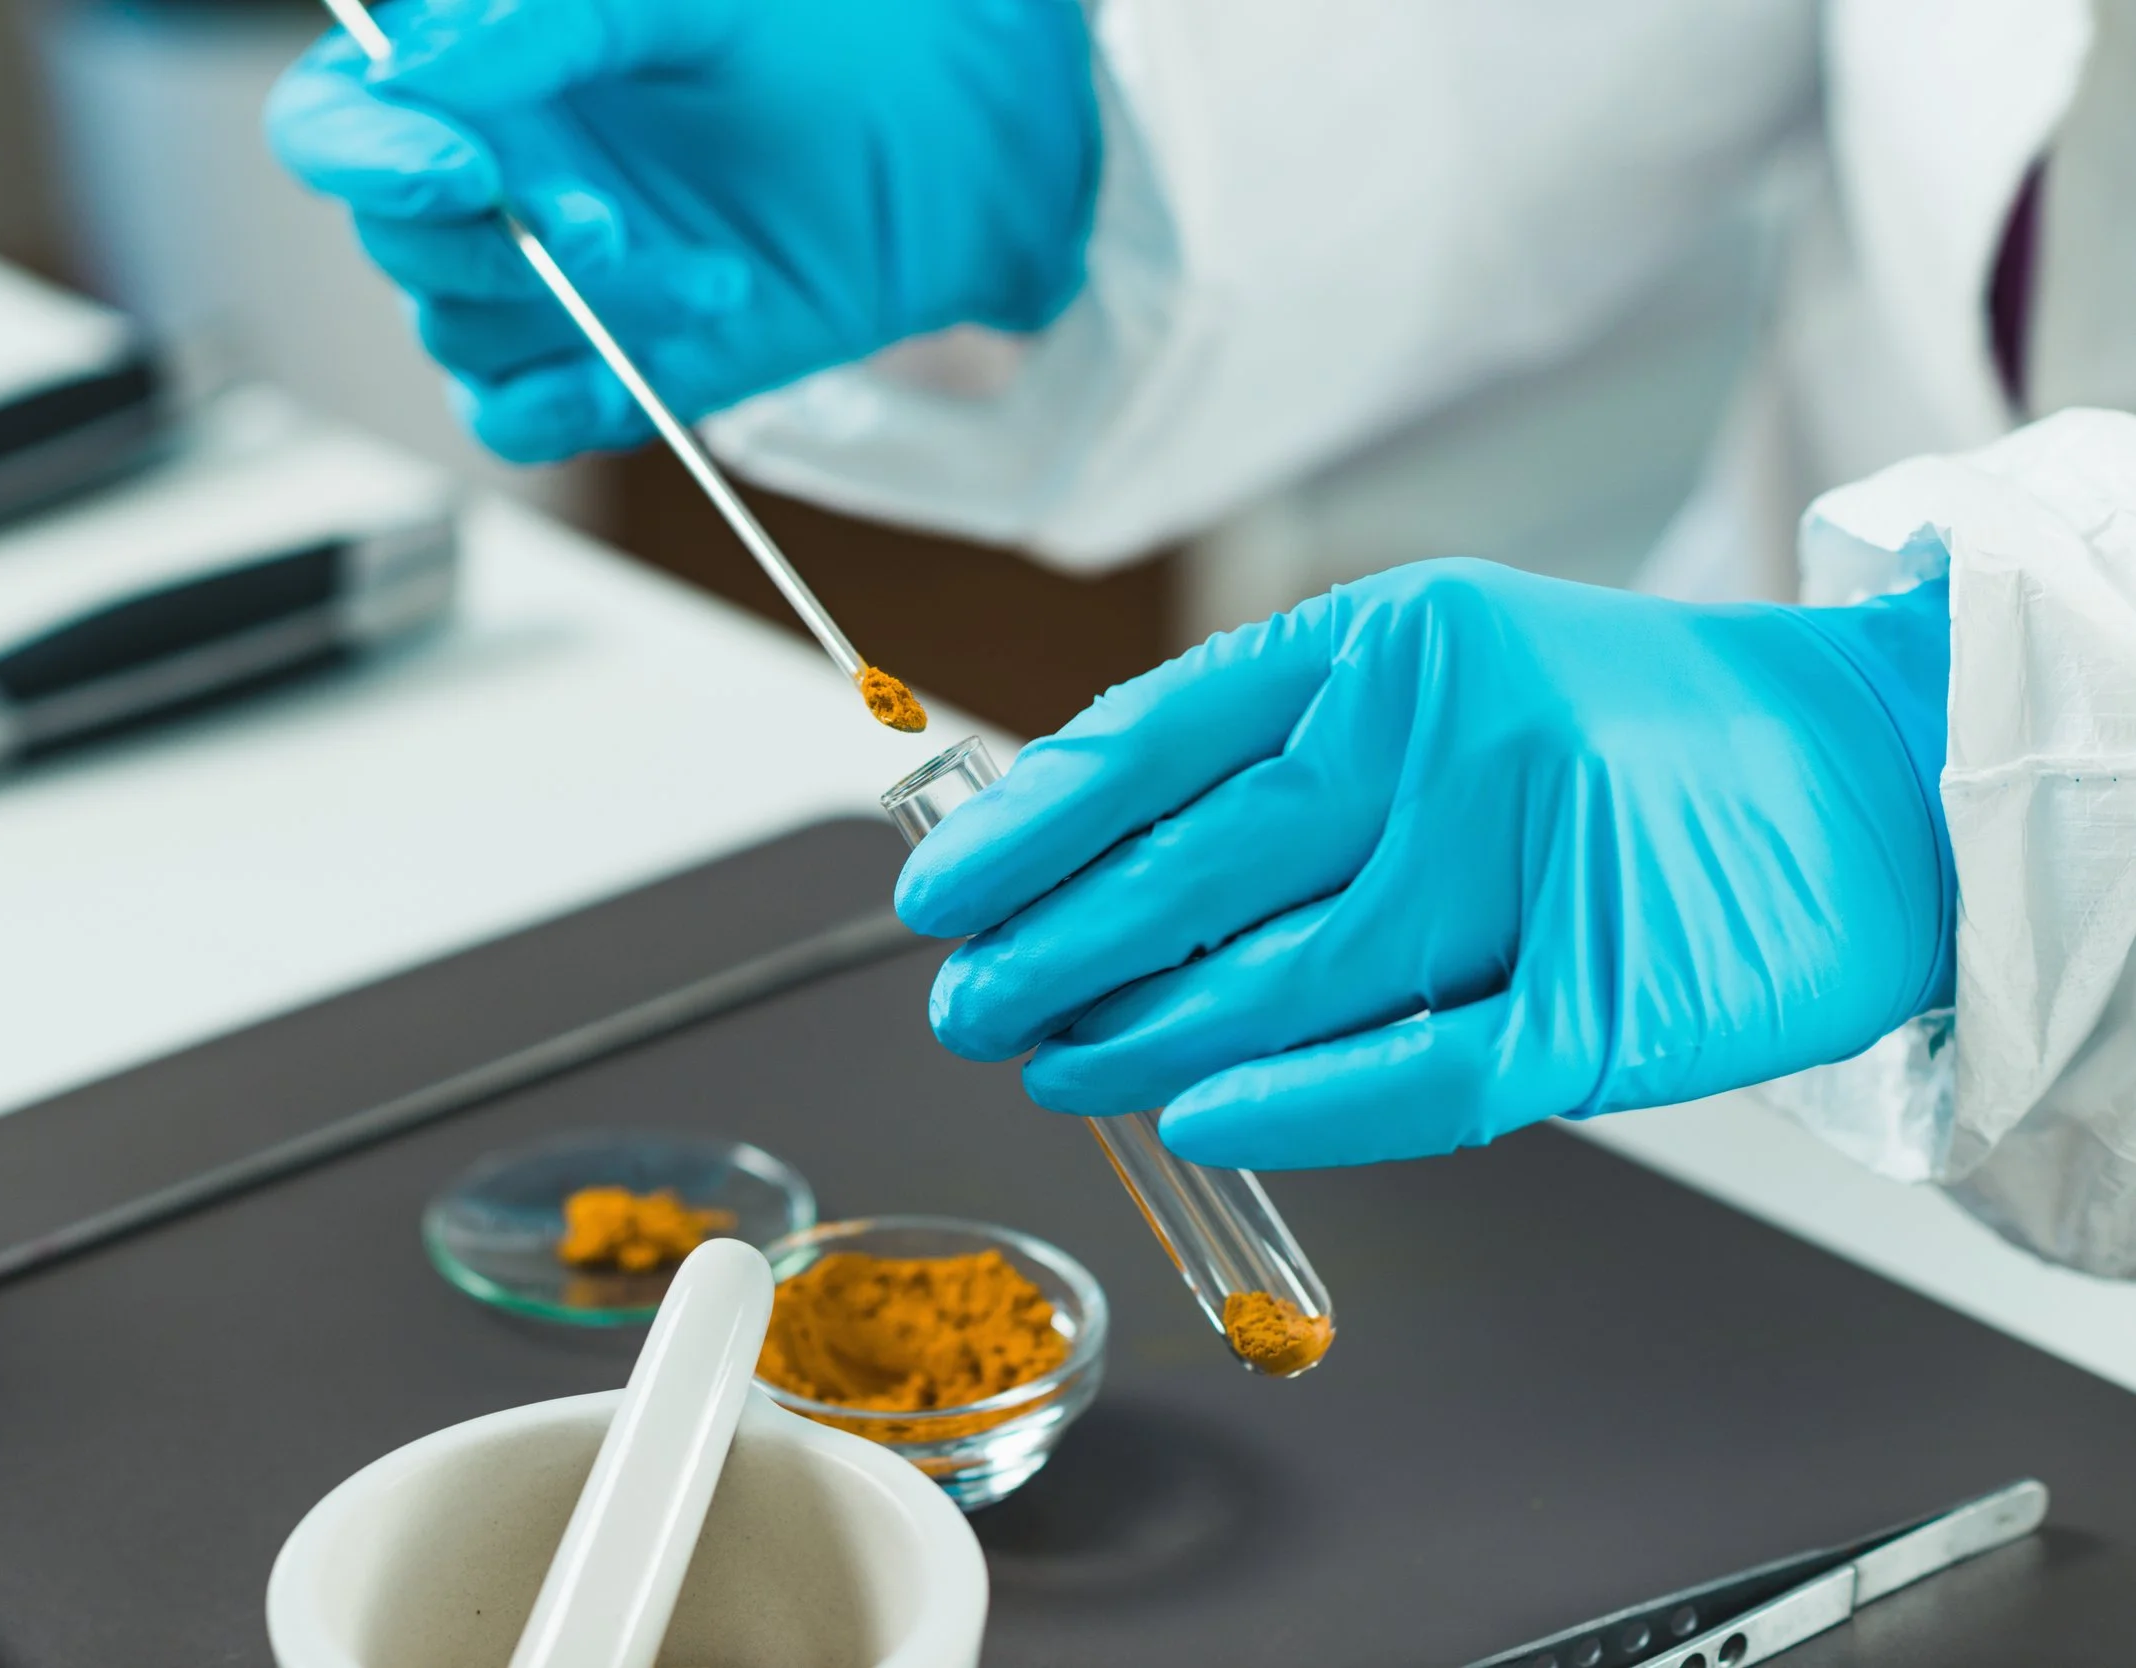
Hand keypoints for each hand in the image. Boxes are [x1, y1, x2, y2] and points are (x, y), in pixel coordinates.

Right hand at [266, 0, 1098, 462]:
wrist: (947, 145)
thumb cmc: (819, 35)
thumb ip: (551, 18)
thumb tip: (430, 69)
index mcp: (475, 71)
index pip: (336, 122)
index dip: (373, 155)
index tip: (467, 171)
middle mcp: (487, 178)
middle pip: (399, 244)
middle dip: (504, 248)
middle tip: (614, 226)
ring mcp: (539, 282)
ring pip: (469, 336)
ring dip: (584, 316)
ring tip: (709, 275)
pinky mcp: (599, 367)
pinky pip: (515, 421)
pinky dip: (559, 408)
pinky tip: (646, 364)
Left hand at [896, 560, 1955, 1168]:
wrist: (1879, 780)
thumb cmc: (1635, 732)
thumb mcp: (1444, 674)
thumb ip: (1280, 747)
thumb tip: (1079, 840)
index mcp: (1395, 642)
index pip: (1156, 739)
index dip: (1029, 826)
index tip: (943, 886)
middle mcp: (1452, 738)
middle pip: (1192, 870)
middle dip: (1051, 951)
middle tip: (970, 1003)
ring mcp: (1531, 868)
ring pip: (1275, 981)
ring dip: (1138, 1038)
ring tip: (1054, 1064)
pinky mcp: (1603, 1004)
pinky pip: (1409, 1073)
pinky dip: (1291, 1104)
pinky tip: (1194, 1116)